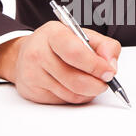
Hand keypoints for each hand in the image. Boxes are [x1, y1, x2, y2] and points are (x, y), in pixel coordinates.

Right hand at [0, 21, 120, 104]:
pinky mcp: (33, 92)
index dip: (96, 65)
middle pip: (75, 79)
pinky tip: (76, 86)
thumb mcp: (82, 35)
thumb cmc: (58, 44)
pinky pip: (64, 101)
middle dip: (97, 84)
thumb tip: (111, 66)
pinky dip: (77, 97)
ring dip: (89, 92)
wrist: (24, 54)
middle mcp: (38, 53)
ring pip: (72, 94)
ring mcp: (33, 74)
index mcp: (53, 34)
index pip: (76, 52)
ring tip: (91, 82)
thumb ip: (104, 46)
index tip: (109, 72)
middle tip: (105, 81)